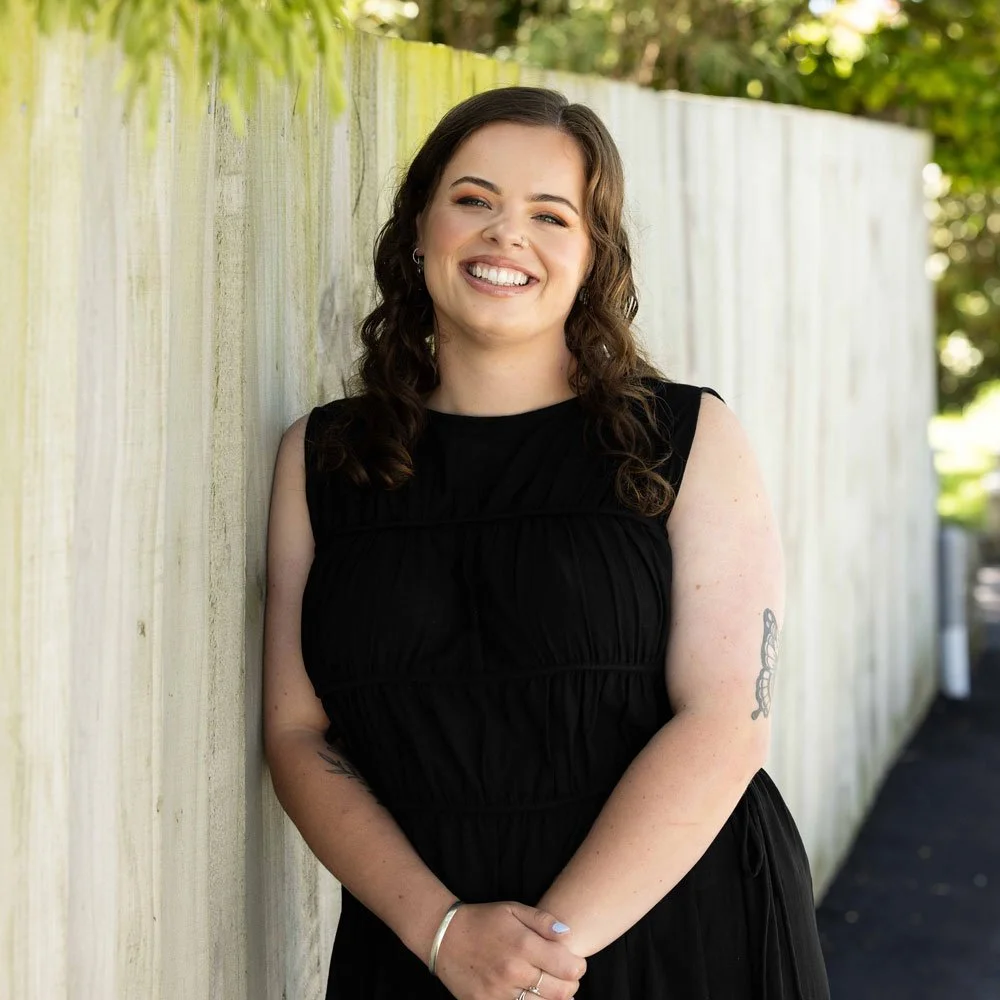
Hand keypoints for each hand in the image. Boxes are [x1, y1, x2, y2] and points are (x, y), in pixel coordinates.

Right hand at [434, 901, 585, 999]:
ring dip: (554, 999)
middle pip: (560, 992)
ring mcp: (499, 993)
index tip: (576, 962)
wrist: (444, 937)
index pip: (567, 967)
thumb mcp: (512, 910)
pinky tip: (533, 996)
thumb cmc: (482, 920)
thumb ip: (542, 921)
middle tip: (568, 977)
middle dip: (571, 985)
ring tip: (553, 987)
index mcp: (522, 945)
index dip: (578, 966)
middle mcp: (513, 972)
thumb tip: (568, 935)